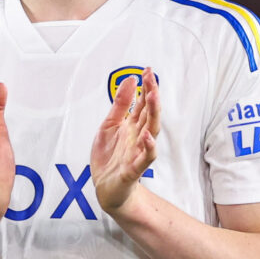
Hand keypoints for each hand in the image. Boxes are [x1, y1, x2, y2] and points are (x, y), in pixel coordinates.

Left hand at [90, 67, 159, 215]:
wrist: (106, 188)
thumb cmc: (109, 158)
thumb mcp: (108, 126)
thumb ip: (120, 105)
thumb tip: (130, 80)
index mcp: (132, 126)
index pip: (142, 104)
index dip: (146, 87)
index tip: (148, 70)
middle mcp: (138, 137)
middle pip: (149, 114)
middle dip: (151, 95)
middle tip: (152, 78)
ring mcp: (138, 152)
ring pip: (151, 131)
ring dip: (153, 114)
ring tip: (152, 97)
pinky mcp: (134, 169)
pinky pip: (145, 158)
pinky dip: (149, 147)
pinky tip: (147, 136)